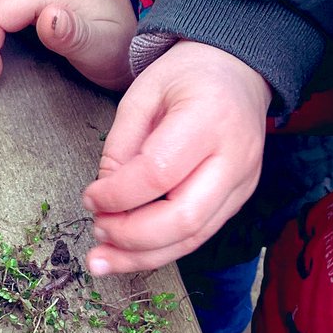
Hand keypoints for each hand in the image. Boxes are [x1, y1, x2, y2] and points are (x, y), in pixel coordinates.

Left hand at [82, 42, 272, 273]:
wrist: (239, 73)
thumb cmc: (188, 77)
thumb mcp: (143, 93)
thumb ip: (121, 145)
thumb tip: (105, 198)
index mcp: (209, 118)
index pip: (159, 173)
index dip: (118, 195)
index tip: (89, 197)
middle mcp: (235, 157)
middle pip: (184, 218)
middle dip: (131, 236)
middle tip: (96, 231)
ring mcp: (242, 184)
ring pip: (193, 237)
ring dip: (143, 256)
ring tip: (103, 259)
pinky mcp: (238, 200)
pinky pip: (199, 235)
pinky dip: (161, 249)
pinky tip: (130, 253)